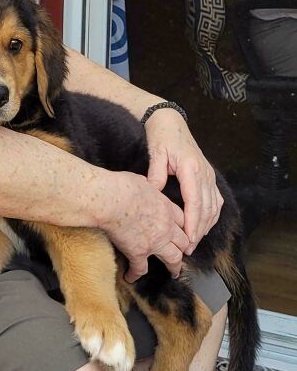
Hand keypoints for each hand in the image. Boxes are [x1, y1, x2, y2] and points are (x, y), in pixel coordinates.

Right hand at [100, 172, 190, 280]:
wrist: (111, 200)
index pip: (182, 221)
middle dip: (184, 248)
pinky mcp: (138, 252)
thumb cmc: (122, 187)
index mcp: (167, 208)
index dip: (183, 228)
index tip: (182, 233)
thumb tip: (144, 186)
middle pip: (183, 241)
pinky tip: (131, 277)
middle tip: (183, 253)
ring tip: (174, 273)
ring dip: (174, 267)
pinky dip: (136, 274)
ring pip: (173, 258)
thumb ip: (148, 187)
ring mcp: (154, 242)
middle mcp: (166, 227)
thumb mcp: (143, 182)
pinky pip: (140, 268)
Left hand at [144, 110, 222, 250]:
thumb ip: (156, 175)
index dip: (193, 224)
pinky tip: (203, 226)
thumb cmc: (161, 137)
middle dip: (199, 231)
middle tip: (188, 249)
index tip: (187, 240)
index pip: (196, 203)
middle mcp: (205, 173)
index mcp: (192, 169)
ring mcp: (209, 175)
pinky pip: (216, 200)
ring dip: (205, 226)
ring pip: (214, 207)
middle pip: (207, 209)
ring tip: (194, 242)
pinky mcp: (209, 176)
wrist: (171, 121)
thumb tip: (154, 194)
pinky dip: (211, 216)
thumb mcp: (156, 154)